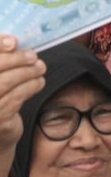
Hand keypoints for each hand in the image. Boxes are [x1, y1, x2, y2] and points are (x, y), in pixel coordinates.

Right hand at [0, 35, 45, 153]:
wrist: (0, 134)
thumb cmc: (0, 98)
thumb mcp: (0, 76)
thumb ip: (3, 59)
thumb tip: (13, 42)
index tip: (13, 42)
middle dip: (17, 59)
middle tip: (33, 56)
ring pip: (6, 83)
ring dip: (27, 73)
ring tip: (40, 68)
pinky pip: (15, 98)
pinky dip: (30, 87)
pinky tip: (38, 82)